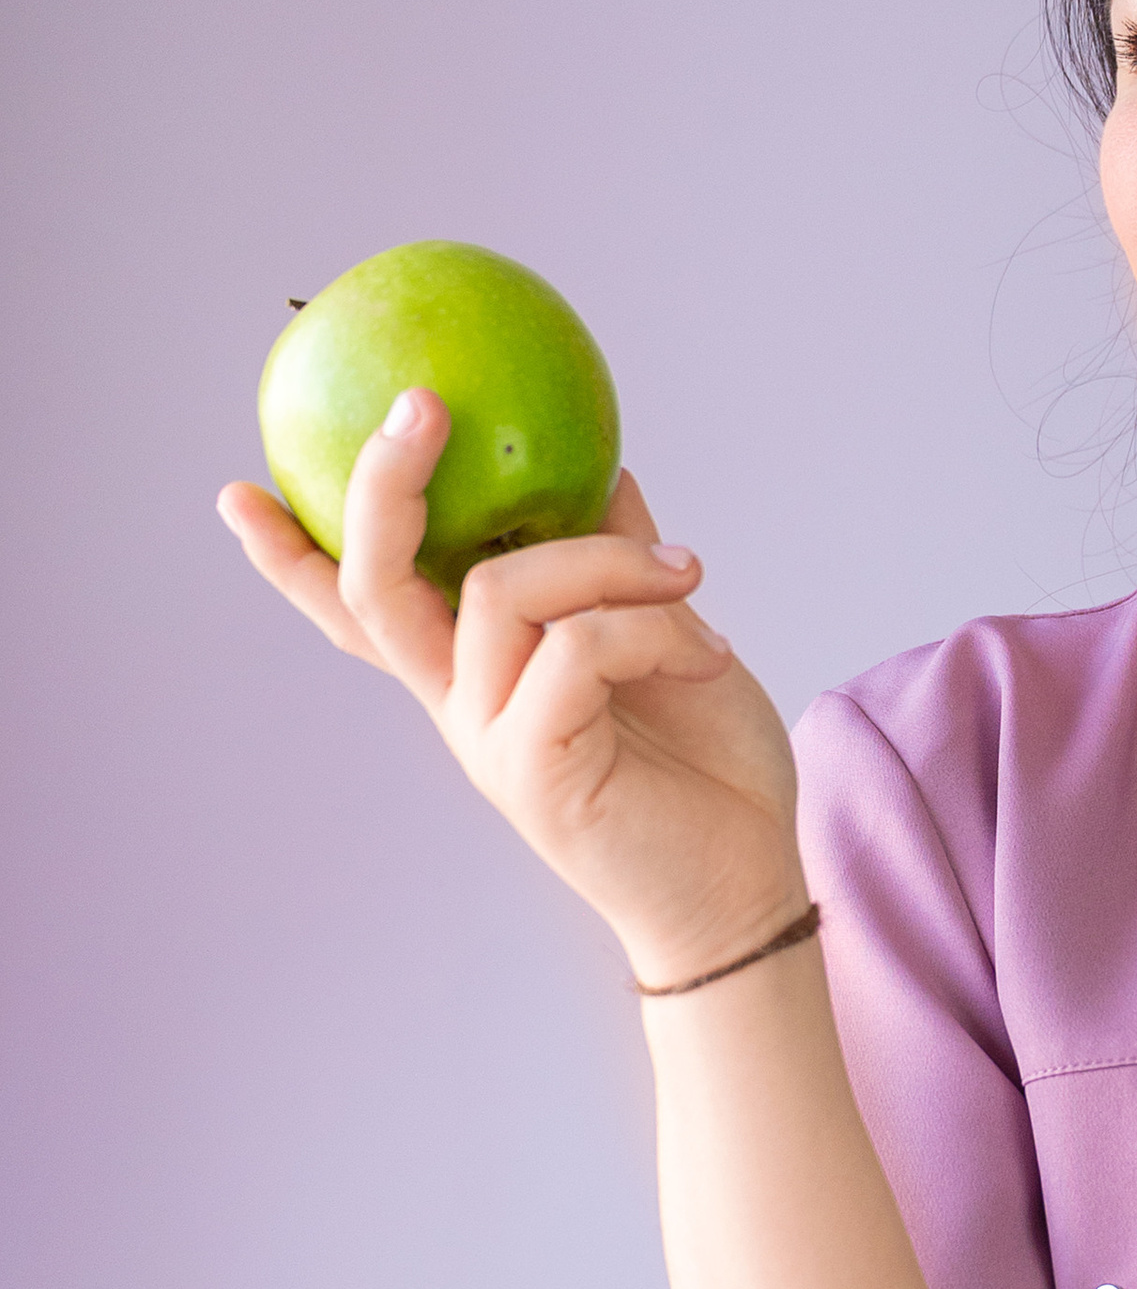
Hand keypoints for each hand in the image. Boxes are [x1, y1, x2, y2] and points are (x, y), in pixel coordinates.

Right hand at [217, 389, 804, 983]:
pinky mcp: (534, 768)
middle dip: (382, 487)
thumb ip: (617, 560)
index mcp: (476, 672)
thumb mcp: (667, 634)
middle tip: (419, 406)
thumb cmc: (706, 765)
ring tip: (689, 576)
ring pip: (502, 590)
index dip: (295, 555)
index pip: (362, 608)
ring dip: (608, 561)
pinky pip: (575, 647)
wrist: (746, 881)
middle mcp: (463, 705)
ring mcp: (490, 740)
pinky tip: (707, 649)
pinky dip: (648, 625)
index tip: (238, 489)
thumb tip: (603, 467)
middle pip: (376, 588)